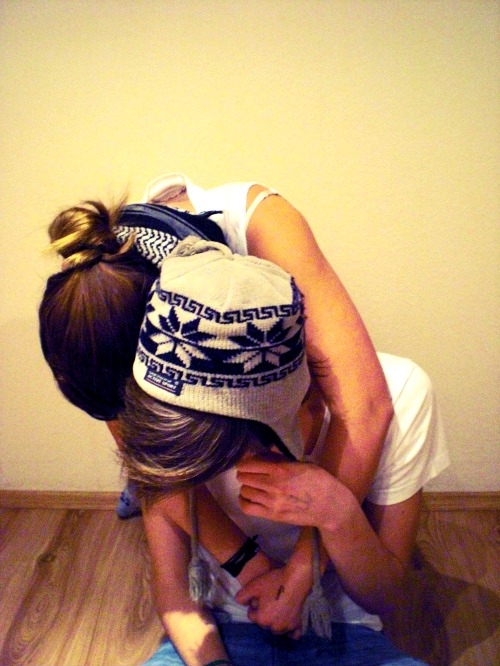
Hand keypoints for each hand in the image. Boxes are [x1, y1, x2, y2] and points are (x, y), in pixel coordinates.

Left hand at [235, 565, 308, 637]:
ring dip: (274, 621)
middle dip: (263, 613)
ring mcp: (287, 627)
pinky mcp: (297, 623)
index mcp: (262, 619)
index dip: (253, 605)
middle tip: (267, 600)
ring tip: (276, 607)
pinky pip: (293, 633)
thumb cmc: (274, 582)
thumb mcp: (253, 585)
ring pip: (276, 628)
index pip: (252, 616)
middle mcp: (274, 627)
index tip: (258, 596)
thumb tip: (239, 603)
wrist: (296, 579)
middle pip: (264, 623)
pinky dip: (289, 631)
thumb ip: (242, 596)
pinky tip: (287, 623)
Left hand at [237, 457, 351, 529]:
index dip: (244, 462)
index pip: (249, 464)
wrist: (331, 507)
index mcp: (281, 469)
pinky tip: (249, 497)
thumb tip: (261, 454)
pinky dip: (244, 501)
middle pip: (244, 477)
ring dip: (246, 486)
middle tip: (248, 473)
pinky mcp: (273, 516)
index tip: (245, 462)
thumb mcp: (302, 464)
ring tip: (251, 485)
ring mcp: (272, 502)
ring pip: (244, 491)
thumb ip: (280, 460)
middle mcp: (274, 485)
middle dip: (244, 473)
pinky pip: (247, 508)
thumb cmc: (320, 481)